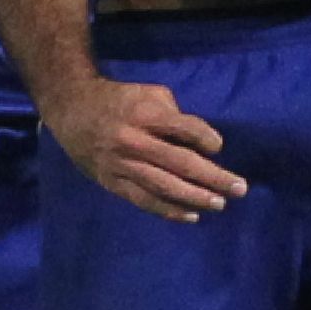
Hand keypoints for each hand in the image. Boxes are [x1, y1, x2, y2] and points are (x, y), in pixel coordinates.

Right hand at [46, 74, 243, 221]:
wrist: (71, 109)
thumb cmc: (119, 99)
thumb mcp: (148, 93)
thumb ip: (174, 115)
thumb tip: (200, 143)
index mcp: (144, 115)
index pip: (182, 128)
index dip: (204, 137)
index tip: (218, 146)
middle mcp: (134, 142)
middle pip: (179, 163)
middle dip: (213, 177)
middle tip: (239, 188)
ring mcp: (122, 165)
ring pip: (163, 186)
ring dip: (195, 197)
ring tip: (219, 204)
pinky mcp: (113, 182)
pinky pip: (144, 200)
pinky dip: (169, 210)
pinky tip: (191, 216)